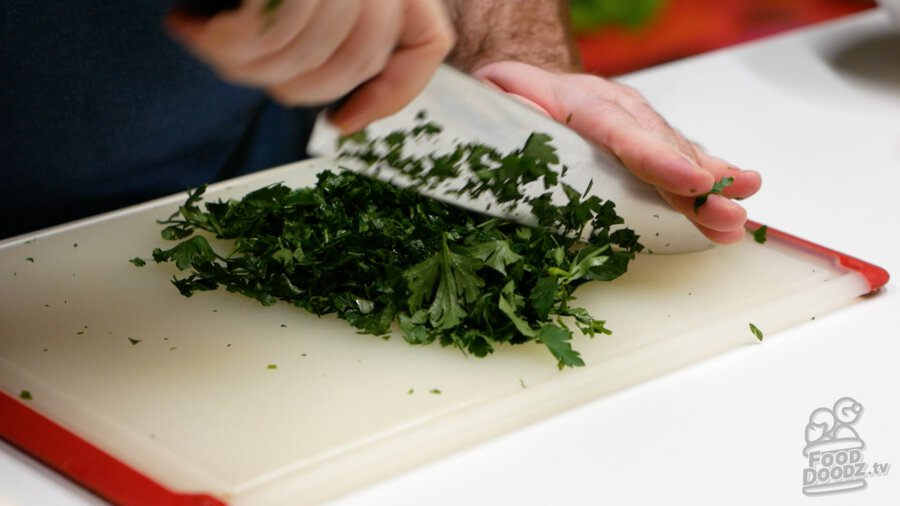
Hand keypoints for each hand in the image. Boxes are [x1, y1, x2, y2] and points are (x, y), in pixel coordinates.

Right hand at [166, 0, 454, 132]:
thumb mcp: (289, 6)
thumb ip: (329, 40)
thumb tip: (344, 118)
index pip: (427, 43)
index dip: (392, 95)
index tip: (340, 123)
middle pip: (360, 57)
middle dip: (296, 85)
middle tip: (238, 69)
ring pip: (314, 45)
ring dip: (247, 63)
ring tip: (203, 42)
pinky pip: (276, 23)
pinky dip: (228, 41)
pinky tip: (190, 27)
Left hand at [473, 61, 761, 244]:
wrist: (518, 81)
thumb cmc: (505, 100)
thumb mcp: (493, 99)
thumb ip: (508, 109)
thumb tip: (522, 115)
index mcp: (576, 100)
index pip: (620, 130)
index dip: (657, 158)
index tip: (692, 181)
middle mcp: (613, 106)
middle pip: (659, 146)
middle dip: (698, 184)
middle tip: (729, 215)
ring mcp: (632, 119)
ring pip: (676, 149)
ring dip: (712, 182)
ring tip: (743, 208)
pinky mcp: (639, 133)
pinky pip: (676, 151)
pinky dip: (706, 172)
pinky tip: (735, 188)